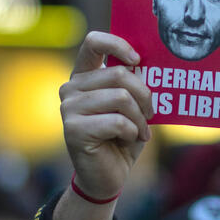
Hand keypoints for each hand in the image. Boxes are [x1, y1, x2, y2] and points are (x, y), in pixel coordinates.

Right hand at [58, 32, 152, 199]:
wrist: (107, 177)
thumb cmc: (122, 137)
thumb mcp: (131, 106)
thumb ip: (133, 84)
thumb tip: (151, 65)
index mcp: (84, 76)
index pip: (93, 42)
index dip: (117, 44)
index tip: (138, 59)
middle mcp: (71, 88)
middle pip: (119, 74)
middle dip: (144, 96)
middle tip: (150, 114)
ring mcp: (69, 108)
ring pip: (121, 98)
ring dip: (140, 117)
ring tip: (140, 130)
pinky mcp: (74, 129)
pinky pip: (118, 121)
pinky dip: (133, 131)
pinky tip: (131, 139)